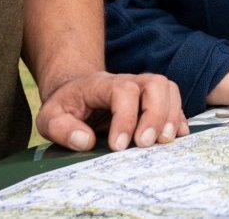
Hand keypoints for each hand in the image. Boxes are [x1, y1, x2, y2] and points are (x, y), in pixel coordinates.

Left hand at [36, 71, 187, 151]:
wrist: (76, 92)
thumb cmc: (65, 107)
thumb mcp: (50, 118)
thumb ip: (61, 129)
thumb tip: (84, 141)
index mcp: (102, 84)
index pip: (123, 91)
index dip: (125, 118)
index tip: (118, 146)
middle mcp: (129, 82)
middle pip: (155, 84)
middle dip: (156, 115)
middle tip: (145, 144)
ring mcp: (144, 89)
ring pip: (169, 90)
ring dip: (172, 116)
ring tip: (164, 142)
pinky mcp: (154, 101)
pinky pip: (175, 102)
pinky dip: (179, 119)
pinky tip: (175, 138)